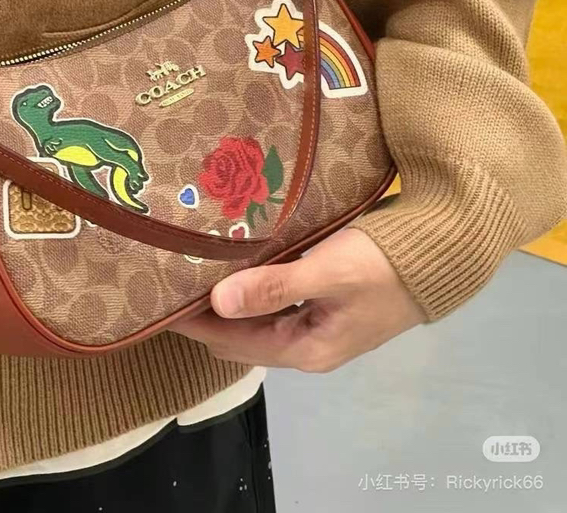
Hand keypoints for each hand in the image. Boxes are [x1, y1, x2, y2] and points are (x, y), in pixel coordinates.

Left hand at [172, 229, 426, 370]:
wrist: (442, 250)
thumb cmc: (382, 263)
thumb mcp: (327, 273)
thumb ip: (273, 287)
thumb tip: (218, 300)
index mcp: (306, 349)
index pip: (232, 342)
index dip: (193, 323)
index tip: (156, 299)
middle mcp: (309, 343)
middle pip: (241, 333)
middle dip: (205, 311)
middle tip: (168, 276)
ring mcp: (319, 322)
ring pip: (257, 314)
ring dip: (228, 295)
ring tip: (192, 264)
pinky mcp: (327, 299)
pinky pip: (276, 298)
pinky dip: (252, 282)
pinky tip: (237, 257)